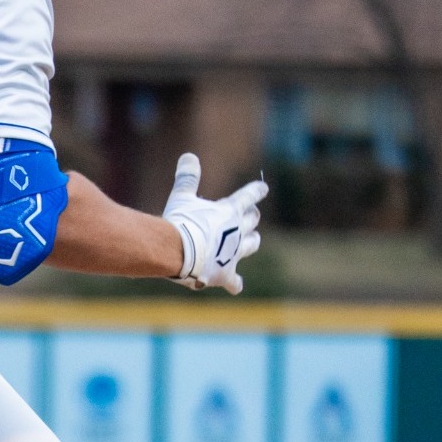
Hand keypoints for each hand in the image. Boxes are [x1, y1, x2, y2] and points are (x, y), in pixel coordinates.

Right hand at [162, 153, 267, 293]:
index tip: (262, 188)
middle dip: (252, 217)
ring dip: (251, 242)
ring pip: (251, 245)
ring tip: (252, 241)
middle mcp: (238, 231)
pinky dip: (234, 283)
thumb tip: (189, 156)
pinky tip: (235, 285)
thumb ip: (187, 178)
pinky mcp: (226, 274)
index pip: (249, 196)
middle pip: (253, 221)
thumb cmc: (180, 222)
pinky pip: (234, 281)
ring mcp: (234, 253)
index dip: (256, 191)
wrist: (178, 251)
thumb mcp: (182, 197)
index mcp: (230, 211)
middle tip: (251, 215)